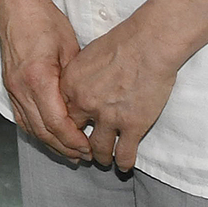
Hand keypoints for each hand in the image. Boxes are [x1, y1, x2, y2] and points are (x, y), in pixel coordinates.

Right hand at [0, 0, 89, 161]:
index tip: (89, 148)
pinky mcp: (9, 85)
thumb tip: (86, 106)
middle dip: (64, 147)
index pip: (57, 123)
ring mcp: (12, 88)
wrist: (16, 4)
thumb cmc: (44, 20)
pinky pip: (21, 117)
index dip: (74, 140)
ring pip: (30, 127)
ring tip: (69, 153)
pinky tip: (48, 136)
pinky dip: (36, 131)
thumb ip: (75, 81)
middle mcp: (21, 87)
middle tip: (84, 156)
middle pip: (43, 131)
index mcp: (38, 78)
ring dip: (50, 143)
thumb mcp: (69, 48)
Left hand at [58, 16, 180, 173]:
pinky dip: (123, 162)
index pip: (58, 113)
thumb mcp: (87, 54)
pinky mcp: (132, 126)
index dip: (63, 125)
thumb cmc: (122, 42)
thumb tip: (77, 85)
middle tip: (83, 151)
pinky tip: (123, 165)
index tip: (69, 130)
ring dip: (100, 157)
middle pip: (74, 134)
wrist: (149, 44)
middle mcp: (85, 104)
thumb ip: (78, 75)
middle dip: (78, 145)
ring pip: (98, 150)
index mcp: (71, 84)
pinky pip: (123, 154)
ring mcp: (108, 118)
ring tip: (103, 159)